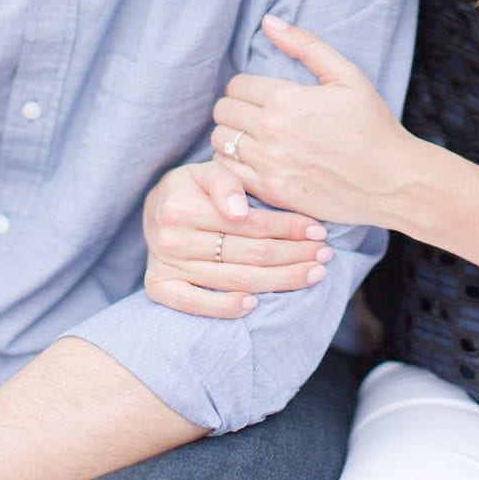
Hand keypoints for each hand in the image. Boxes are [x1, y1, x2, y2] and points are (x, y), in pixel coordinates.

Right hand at [143, 160, 332, 317]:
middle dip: (293, 255)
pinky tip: (255, 304)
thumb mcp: (206, 172)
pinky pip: (194, 304)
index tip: (319, 231)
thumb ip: (225, 182)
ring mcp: (165, 264)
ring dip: (279, 280)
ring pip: (234, 280)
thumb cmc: (190, 188)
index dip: (289, 228)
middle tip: (325, 255)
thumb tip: (239, 213)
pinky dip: (225, 307)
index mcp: (183, 205)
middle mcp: (172, 238)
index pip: (250, 224)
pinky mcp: (159, 287)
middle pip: (248, 254)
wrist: (154, 209)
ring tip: (312, 274)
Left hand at [209, 14, 431, 228]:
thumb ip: (306, 45)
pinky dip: (233, 164)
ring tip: (252, 137)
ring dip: (231, 136)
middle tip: (254, 116)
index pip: (236, 85)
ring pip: (220, 141)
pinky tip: (253, 161)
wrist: (395, 183)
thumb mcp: (348, 76)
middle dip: (235, 109)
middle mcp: (272, 130)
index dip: (246, 88)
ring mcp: (270, 164)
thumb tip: (268, 21)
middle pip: (223, 111)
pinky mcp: (271, 192)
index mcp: (286, 98)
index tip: (260, 96)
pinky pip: (228, 172)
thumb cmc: (373, 126)